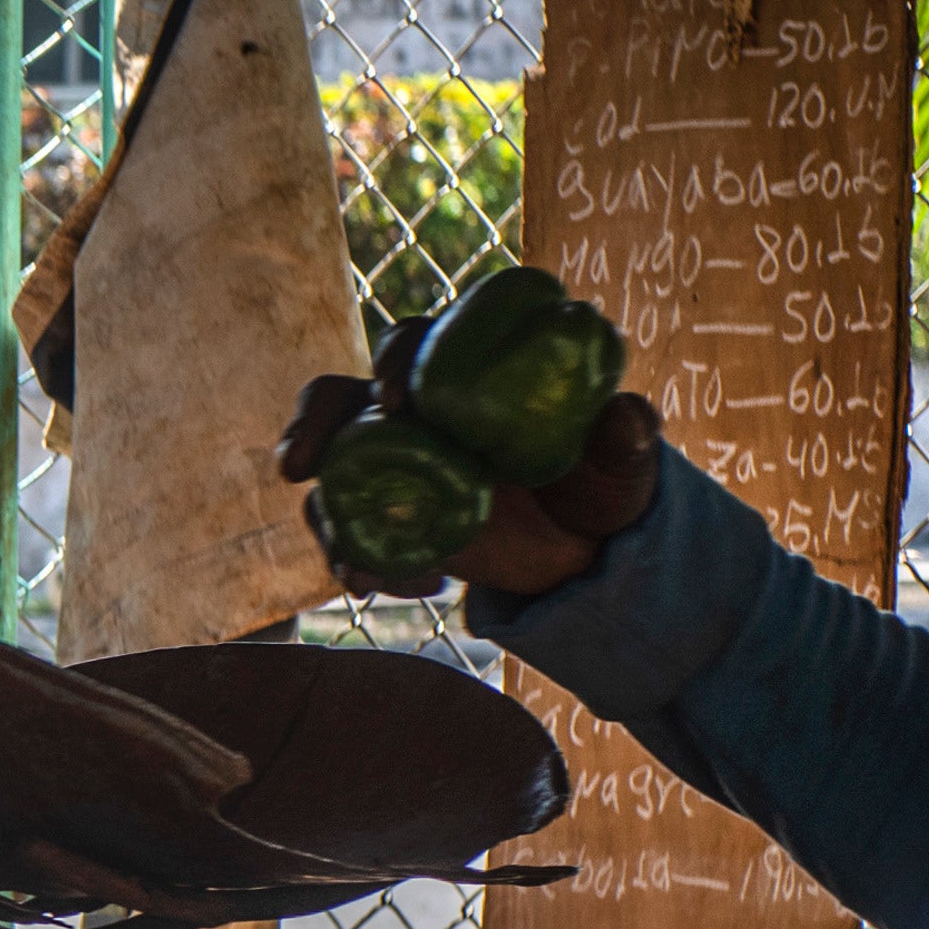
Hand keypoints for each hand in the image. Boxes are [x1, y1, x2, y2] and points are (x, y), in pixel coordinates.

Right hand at [277, 314, 668, 600]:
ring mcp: (389, 463)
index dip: (397, 361)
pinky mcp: (383, 516)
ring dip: (323, 514)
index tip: (397, 398)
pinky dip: (353, 558)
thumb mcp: (619, 463)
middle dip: (312, 424)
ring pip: (330, 470)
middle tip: (303, 466)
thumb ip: (623, 437)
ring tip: (353, 565)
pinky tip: (383, 584)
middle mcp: (413, 410)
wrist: (580, 548)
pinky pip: (346, 530)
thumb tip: (624, 417)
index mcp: (462, 371)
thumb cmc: (598, 484)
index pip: (415, 344)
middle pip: (340, 396)